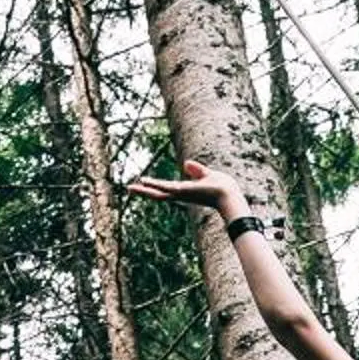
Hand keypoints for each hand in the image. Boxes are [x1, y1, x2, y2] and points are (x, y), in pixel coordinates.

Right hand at [126, 159, 244, 214]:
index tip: (143, 183)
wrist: (230, 195)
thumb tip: (186, 164)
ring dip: (144, 190)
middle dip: (144, 191)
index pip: (166, 188)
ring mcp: (181, 194)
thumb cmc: (223, 187)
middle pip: (159, 193)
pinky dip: (154, 185)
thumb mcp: (207, 174)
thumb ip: (196, 170)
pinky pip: (165, 187)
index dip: (154, 186)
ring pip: (159, 192)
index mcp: (186, 191)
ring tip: (130, 187)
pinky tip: (143, 182)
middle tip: (129, 188)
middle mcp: (181, 194)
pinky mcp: (183, 191)